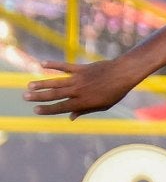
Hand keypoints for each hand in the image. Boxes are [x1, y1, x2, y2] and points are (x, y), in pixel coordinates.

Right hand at [24, 59, 139, 117]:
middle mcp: (79, 91)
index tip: (36, 110)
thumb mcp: (103, 106)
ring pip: (56, 81)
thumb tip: (70, 117)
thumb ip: (85, 110)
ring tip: (29, 85)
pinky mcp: (81, 68)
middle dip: (39, 96)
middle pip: (55, 94)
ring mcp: (79, 79)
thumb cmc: (115, 92)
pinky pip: (65, 66)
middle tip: (25, 97)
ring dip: (42, 83)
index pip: (62, 107)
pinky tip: (42, 64)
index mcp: (84, 102)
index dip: (48, 109)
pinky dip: (53, 65)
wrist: (123, 74)